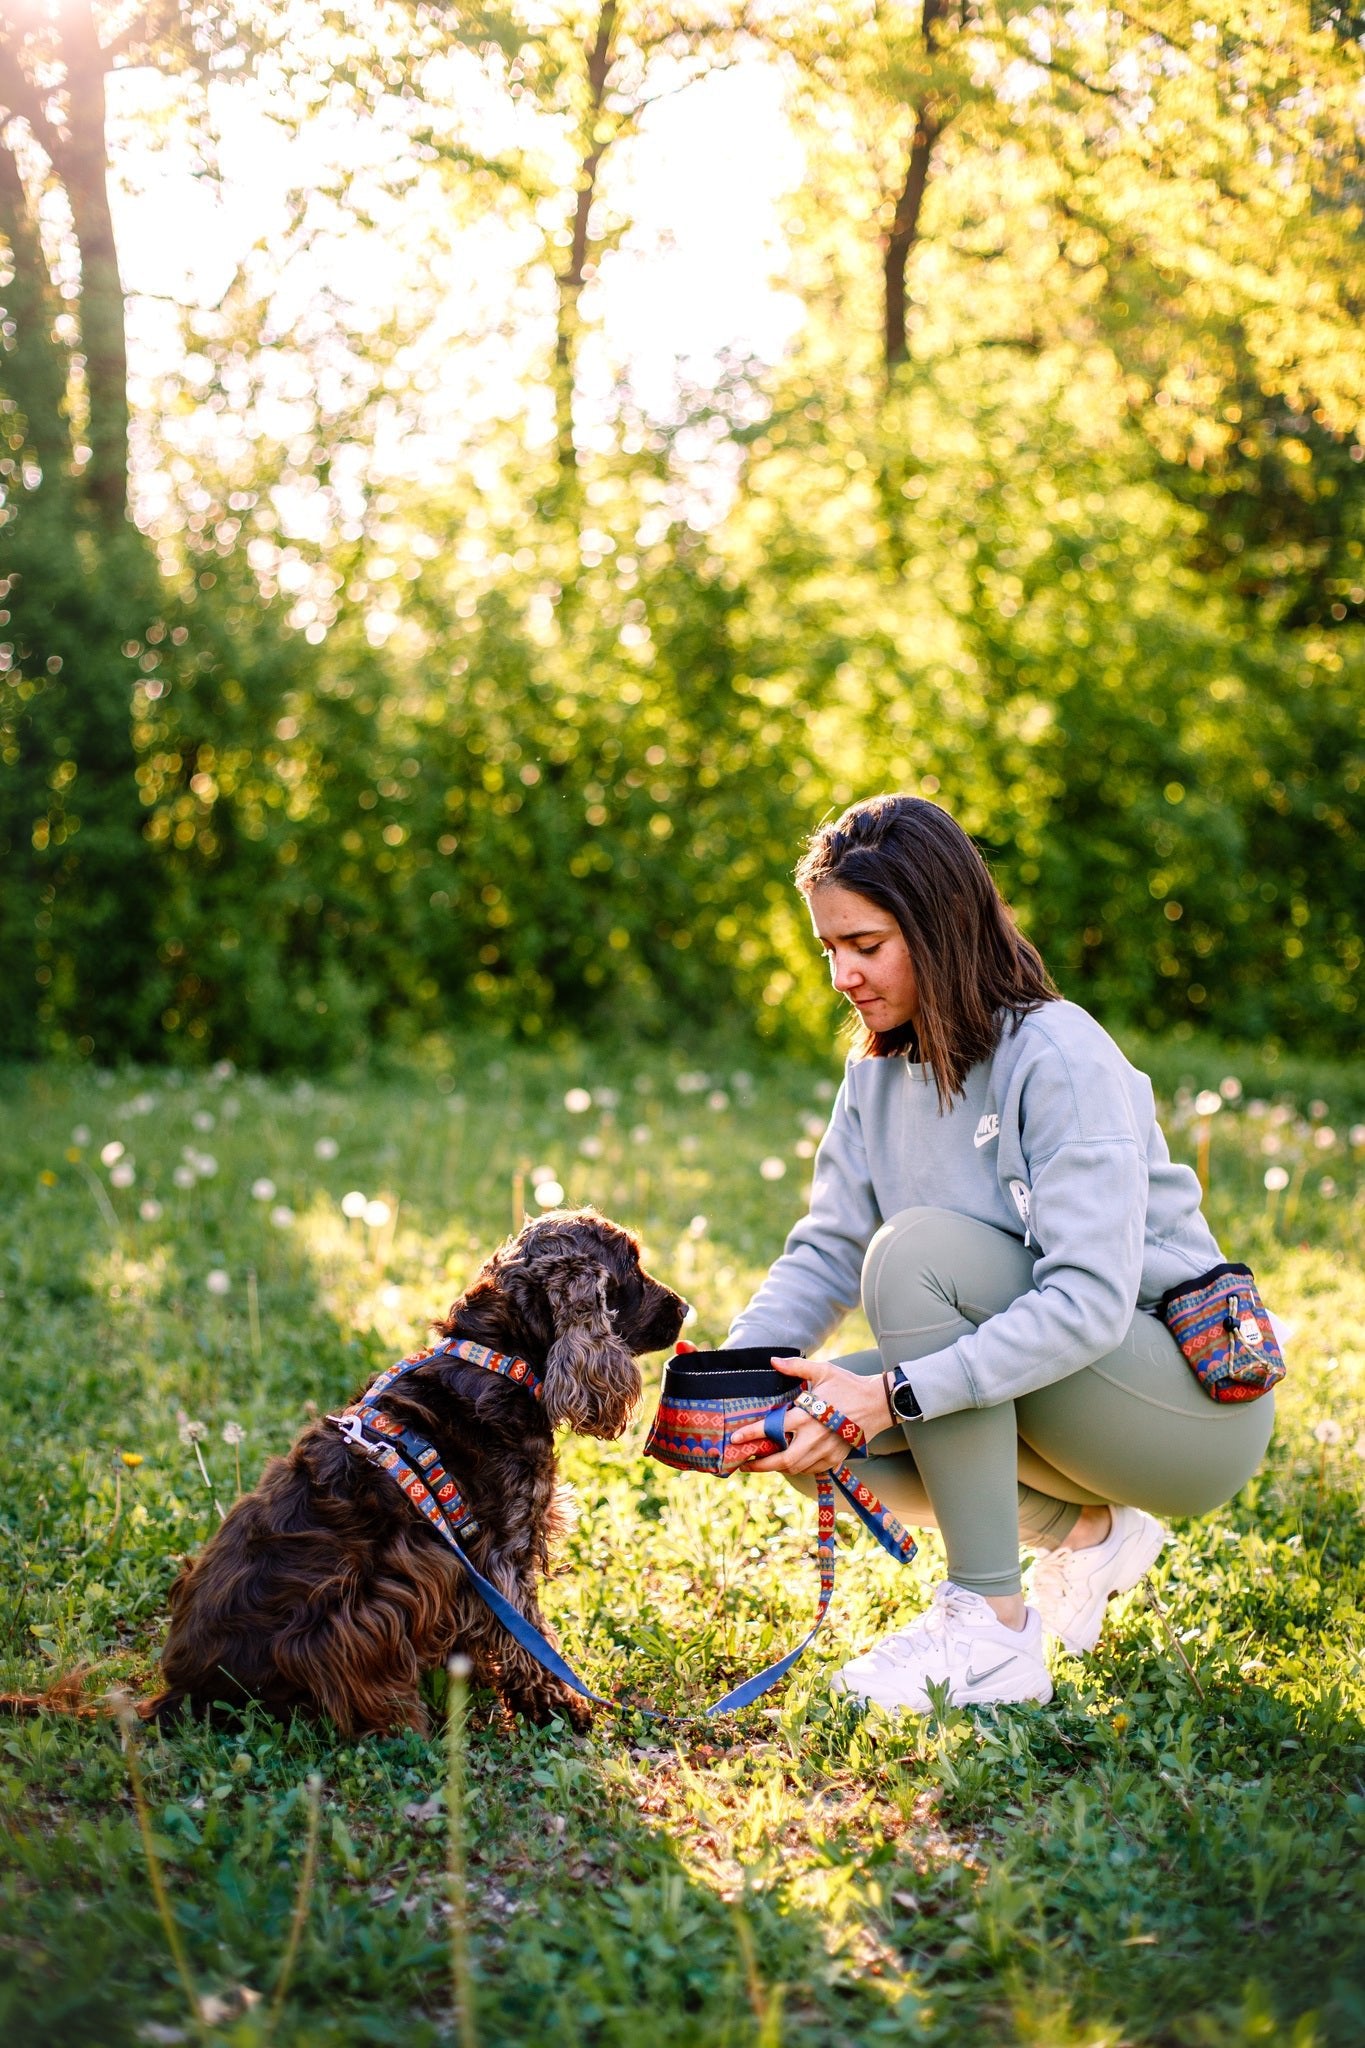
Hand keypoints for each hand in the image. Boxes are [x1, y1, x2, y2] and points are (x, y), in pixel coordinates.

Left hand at [729, 1356, 892, 1475]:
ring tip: (764, 1463)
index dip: (751, 1434)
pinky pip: (812, 1470)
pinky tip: (789, 1462)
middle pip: (782, 1460)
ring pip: (796, 1468)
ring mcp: (827, 1451)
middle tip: (744, 1463)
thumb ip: (795, 1367)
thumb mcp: (823, 1371)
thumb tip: (773, 1361)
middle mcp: (815, 1438)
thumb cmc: (849, 1385)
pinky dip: (798, 1468)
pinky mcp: (836, 1458)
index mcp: (807, 1416)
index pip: (772, 1428)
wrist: (878, 1404)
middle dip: (760, 1464)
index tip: (735, 1438)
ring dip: (778, 1467)